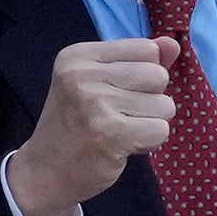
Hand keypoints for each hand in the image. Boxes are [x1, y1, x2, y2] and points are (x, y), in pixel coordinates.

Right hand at [6, 34, 176, 215]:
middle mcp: (81, 74)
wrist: (43, 171)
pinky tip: (122, 146)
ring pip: (165, 105)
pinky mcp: (110, 132)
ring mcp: (94, 103)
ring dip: (149, 123)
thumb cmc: (75, 124)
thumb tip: (173, 44)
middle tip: (116, 116)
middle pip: (159, 76)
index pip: (147, 49)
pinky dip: (149, 142)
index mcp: (77, 56)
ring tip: (118, 131)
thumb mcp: (98, 83)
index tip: (113, 93)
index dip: (141, 75)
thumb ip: (137, 61)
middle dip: (149, 99)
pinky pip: (161, 130)